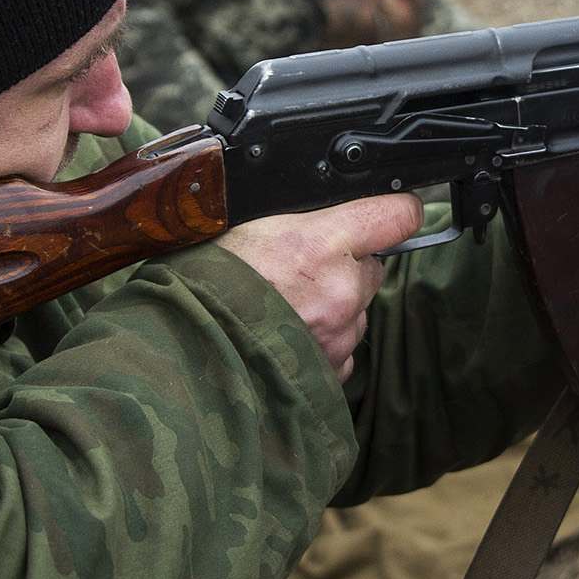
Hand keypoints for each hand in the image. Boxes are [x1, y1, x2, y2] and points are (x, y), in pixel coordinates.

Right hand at [217, 192, 424, 378]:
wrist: (182, 346)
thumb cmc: (204, 283)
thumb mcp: (246, 223)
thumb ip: (296, 216)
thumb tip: (319, 208)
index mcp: (322, 245)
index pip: (396, 216)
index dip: (395, 211)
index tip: (392, 211)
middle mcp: (341, 292)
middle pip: (371, 268)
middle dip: (346, 266)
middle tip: (299, 269)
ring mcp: (339, 336)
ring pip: (356, 311)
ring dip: (333, 308)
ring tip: (283, 306)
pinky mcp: (331, 370)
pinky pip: (342, 349)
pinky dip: (322, 342)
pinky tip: (286, 335)